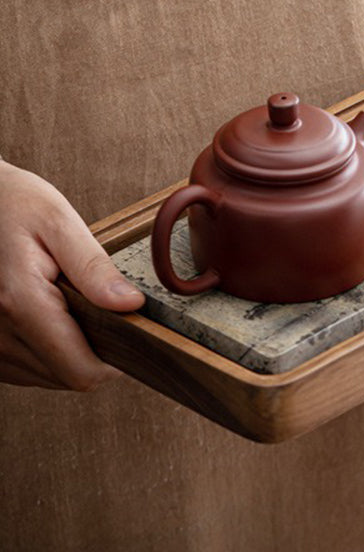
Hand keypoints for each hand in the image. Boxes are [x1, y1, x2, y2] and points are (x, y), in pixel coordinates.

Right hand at [0, 160, 143, 389]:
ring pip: (46, 377)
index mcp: (20, 301)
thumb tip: (130, 305)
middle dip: (96, 352)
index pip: (79, 369)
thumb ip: (94, 268)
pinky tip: (54, 316)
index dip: (113, 362)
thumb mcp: (59, 222)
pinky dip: (47, 351)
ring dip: (70, 352)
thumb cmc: (12, 205)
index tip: (133, 334)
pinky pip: (24, 369)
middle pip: (66, 377)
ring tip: (74, 306)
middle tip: (107, 310)